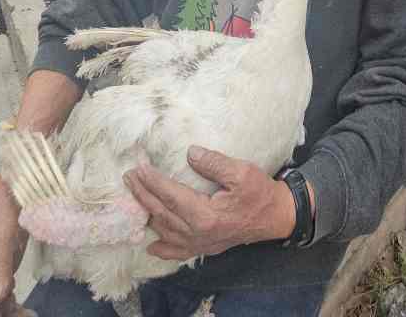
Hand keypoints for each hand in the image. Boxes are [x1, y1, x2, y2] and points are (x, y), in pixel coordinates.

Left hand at [123, 146, 296, 259]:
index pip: (170, 195)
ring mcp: (200, 243)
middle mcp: (197, 233)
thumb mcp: (242, 172)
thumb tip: (190, 153)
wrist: (276, 217)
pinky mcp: (205, 247)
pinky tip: (152, 245)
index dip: (152, 181)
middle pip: (162, 212)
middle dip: (143, 194)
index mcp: (204, 215)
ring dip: (147, 213)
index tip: (139, 167)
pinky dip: (163, 248)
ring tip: (135, 197)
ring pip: (164, 230)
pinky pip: (178, 251)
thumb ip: (214, 163)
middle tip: (129, 177)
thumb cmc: (260, 193)